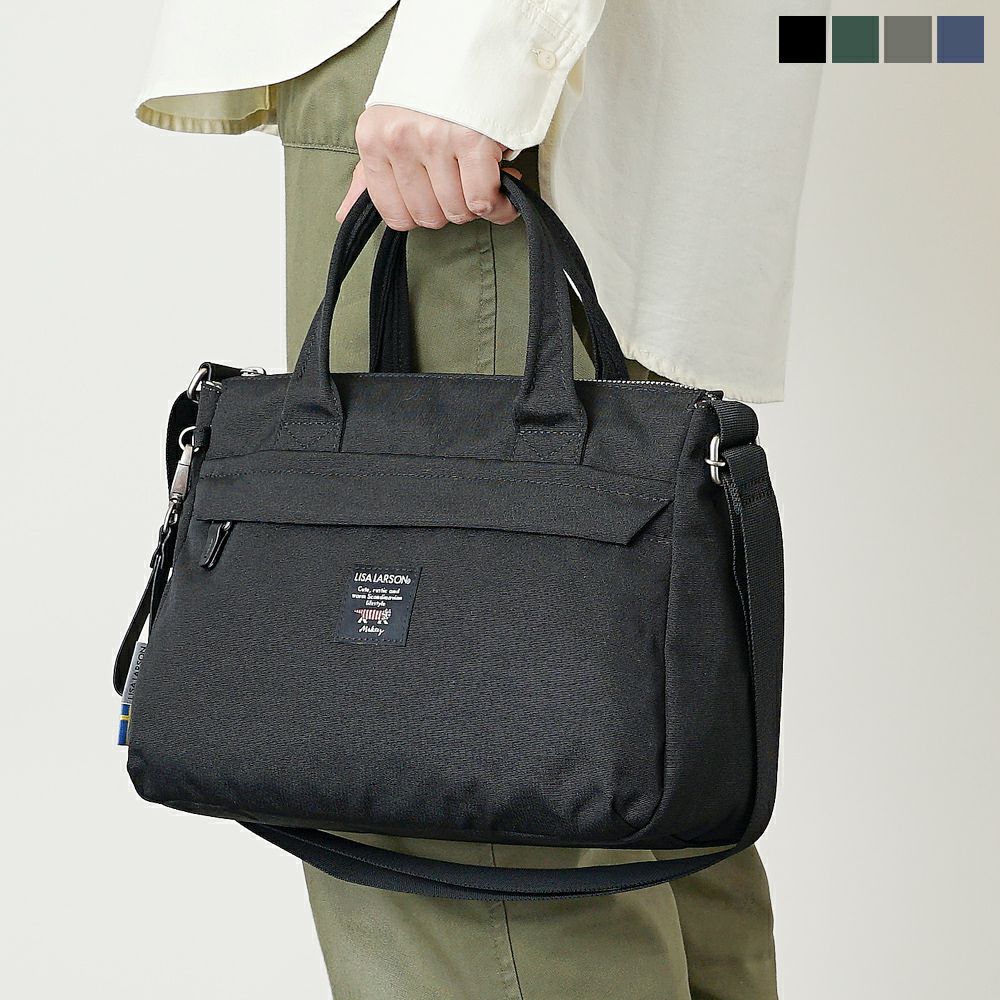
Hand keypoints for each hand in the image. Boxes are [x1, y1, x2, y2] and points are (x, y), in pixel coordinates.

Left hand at [336, 106, 519, 230]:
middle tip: (463, 183)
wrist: (469, 41)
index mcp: (373, 139)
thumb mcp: (387, 127)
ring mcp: (435, 139)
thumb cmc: (428, 91)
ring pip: (459, 210)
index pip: (394, 214)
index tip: (438, 199)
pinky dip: (500, 206)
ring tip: (483, 179)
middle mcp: (400, 139)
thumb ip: (369, 175)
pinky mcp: (472, 139)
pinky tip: (503, 193)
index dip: (422, 215)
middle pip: (430, 216)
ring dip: (478, 204)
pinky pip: (483, 199)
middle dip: (451, 208)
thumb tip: (345, 214)